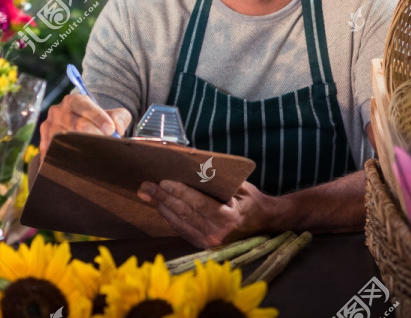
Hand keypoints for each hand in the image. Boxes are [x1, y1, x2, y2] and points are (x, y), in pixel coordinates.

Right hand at [39, 93, 131, 156]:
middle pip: (75, 124)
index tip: (110, 130)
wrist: (79, 128)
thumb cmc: (97, 122)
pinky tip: (79, 164)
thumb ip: (120, 117)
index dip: (98, 117)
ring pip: (64, 140)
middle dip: (92, 135)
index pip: (84, 106)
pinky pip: (54, 153)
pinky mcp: (43, 144)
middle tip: (106, 145)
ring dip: (80, 149)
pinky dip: (66, 159)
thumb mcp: (112, 115)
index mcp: (74, 101)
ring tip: (95, 156)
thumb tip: (118, 128)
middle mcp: (58, 112)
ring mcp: (48, 128)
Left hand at [137, 179, 270, 247]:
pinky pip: (181, 230)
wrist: (265, 224)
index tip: (163, 181)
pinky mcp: (203, 245)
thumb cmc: (251, 201)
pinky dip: (169, 216)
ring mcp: (210, 242)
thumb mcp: (240, 187)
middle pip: (184, 213)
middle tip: (146, 186)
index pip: (198, 203)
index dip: (179, 192)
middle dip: (162, 198)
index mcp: (228, 218)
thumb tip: (192, 165)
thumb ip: (218, 180)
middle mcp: (217, 234)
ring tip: (146, 194)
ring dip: (161, 207)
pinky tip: (159, 205)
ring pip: (179, 222)